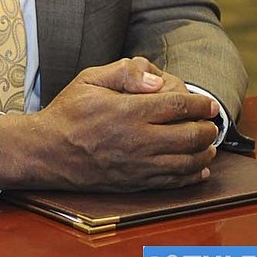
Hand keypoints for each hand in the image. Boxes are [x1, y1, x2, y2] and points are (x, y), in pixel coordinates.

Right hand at [0, 56, 218, 192]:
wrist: (47, 151)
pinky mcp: (135, 183)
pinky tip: (200, 168)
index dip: (199, 104)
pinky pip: (173, 182)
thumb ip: (124, 72)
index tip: (207, 103)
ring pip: (187, 162)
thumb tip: (157, 79)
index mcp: (128, 111)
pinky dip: (193, 176)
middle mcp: (138, 140)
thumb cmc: (68, 112)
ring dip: (204, 152)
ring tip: (208, 143)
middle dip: (206, 128)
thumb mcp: (89, 79)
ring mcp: (138, 165)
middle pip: (190, 136)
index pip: (178, 105)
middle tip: (209, 122)